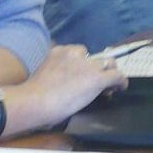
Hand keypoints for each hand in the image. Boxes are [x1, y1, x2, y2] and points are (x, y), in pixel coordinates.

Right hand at [9, 43, 126, 134]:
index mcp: (59, 51)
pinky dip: (120, 82)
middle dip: (98, 68)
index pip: (79, 53)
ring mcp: (88, 65)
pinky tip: (120, 88)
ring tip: (110, 86)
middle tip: (98, 80)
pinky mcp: (97, 78)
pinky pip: (116, 76)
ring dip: (108, 74)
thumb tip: (62, 83)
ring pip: (108, 64)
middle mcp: (75, 54)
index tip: (84, 75)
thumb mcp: (44, 73)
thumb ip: (55, 72)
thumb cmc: (33, 95)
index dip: (85, 64)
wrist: (35, 101)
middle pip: (95, 57)